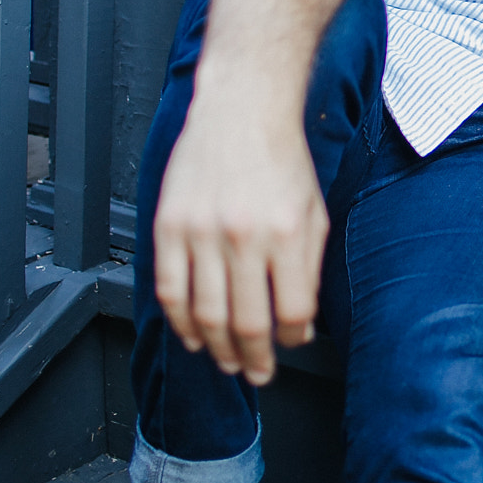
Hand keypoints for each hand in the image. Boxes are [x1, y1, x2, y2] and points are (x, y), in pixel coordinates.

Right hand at [151, 85, 327, 385]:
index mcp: (285, 232)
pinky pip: (170, 290)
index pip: (291, 312)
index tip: (290, 345)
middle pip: (247, 323)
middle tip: (257, 373)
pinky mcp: (168, 226)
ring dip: (217, 349)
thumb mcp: (313, 211)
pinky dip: (180, 323)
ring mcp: (200, 232)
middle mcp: (242, 236)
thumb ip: (308, 267)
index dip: (292, 340)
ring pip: (205, 315)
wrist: (241, 110)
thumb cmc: (281, 159)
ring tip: (227, 362)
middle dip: (254, 359)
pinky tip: (193, 336)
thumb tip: (299, 323)